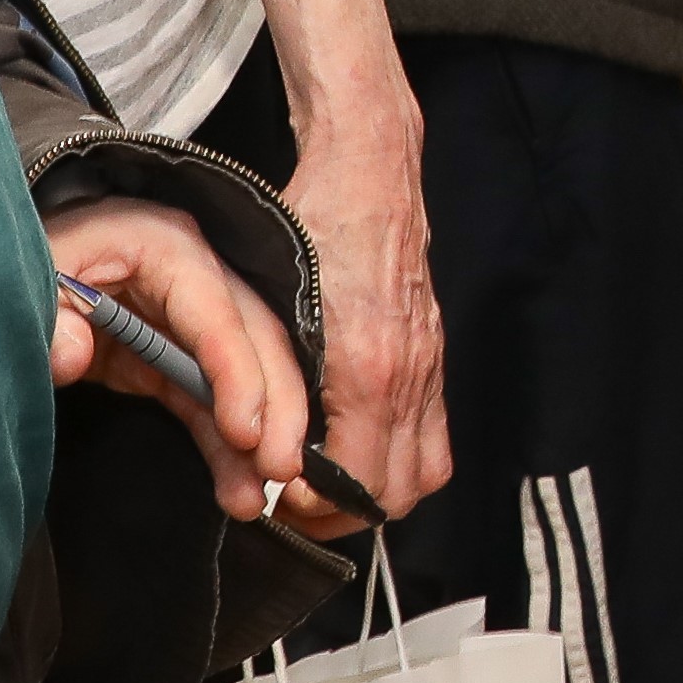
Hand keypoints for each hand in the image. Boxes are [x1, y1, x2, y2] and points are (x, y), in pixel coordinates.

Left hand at [46, 199, 312, 517]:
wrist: (28, 259)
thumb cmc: (37, 255)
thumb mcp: (34, 269)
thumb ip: (49, 311)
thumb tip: (72, 354)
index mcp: (167, 247)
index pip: (217, 313)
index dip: (238, 374)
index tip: (246, 433)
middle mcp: (197, 279)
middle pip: (258, 343)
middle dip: (276, 410)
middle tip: (279, 472)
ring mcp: (192, 321)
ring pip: (248, 378)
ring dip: (259, 438)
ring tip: (255, 498)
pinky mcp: (177, 356)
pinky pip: (213, 402)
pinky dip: (227, 444)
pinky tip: (236, 485)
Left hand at [273, 107, 452, 521]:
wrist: (370, 169)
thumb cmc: (312, 222)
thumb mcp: (269, 298)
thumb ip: (270, 374)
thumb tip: (249, 437)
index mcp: (367, 369)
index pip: (357, 483)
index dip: (315, 507)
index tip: (279, 493)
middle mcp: (408, 376)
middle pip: (395, 495)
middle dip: (343, 513)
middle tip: (296, 498)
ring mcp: (427, 367)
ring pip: (422, 473)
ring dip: (377, 493)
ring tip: (327, 482)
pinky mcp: (433, 355)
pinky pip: (433, 436)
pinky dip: (399, 458)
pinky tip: (358, 446)